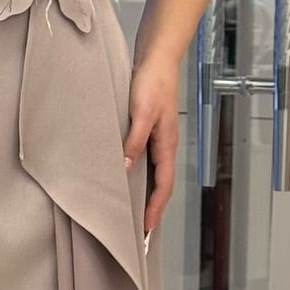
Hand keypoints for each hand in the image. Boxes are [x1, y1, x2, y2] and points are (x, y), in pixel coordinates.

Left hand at [122, 56, 177, 238]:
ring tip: (129, 212)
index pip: (163, 187)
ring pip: (150, 174)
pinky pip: (142, 160)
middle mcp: (162, 146)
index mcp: (166, 146)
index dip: (155, 210)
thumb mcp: (141, 113)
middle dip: (150, 209)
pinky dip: (135, 175)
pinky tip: (124, 179)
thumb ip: (133, 141)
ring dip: (142, 194)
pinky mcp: (146, 130)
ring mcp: (156, 139)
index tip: (146, 231)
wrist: (156, 58)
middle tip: (137, 231)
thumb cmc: (151, 83)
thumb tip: (124, 169)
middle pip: (158, 185)